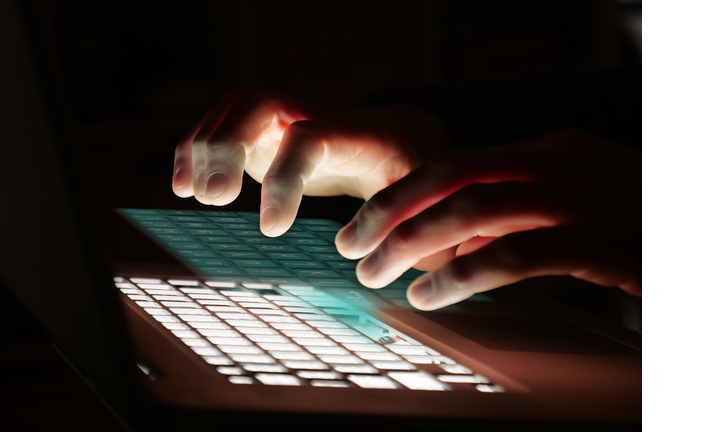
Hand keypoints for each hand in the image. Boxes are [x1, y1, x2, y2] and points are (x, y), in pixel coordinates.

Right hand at [172, 87, 446, 235]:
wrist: (396, 139)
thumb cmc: (409, 178)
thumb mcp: (421, 203)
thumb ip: (414, 232)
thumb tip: (409, 276)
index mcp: (356, 134)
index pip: (310, 138)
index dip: (284, 179)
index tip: (271, 230)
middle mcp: (313, 116)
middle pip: (258, 102)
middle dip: (227, 147)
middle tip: (216, 200)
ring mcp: (284, 118)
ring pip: (233, 108)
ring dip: (203, 148)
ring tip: (196, 197)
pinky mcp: (264, 132)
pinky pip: (219, 124)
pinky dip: (193, 149)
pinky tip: (182, 186)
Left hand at [335, 129, 640, 309]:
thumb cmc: (641, 224)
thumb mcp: (578, 202)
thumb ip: (521, 211)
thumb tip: (456, 240)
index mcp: (549, 151)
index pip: (454, 162)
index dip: (400, 192)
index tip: (365, 220)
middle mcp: (558, 164)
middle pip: (448, 176)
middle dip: (389, 211)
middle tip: (349, 245)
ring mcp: (580, 199)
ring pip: (468, 210)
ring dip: (410, 243)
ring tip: (375, 274)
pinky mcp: (599, 242)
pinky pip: (509, 255)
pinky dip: (459, 274)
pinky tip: (430, 294)